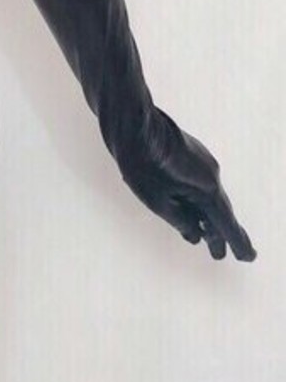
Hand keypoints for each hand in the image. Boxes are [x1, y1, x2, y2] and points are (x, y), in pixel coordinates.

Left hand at [118, 108, 254, 261]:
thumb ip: (180, 221)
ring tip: (205, 239)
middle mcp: (211, 174)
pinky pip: (198, 184)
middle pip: (218, 210)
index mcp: (207, 188)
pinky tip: (189, 212)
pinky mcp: (190, 155)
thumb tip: (195, 234)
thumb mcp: (158, 202)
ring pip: (207, 197)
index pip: (225, 223)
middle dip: (218, 234)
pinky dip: (196, 202)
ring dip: (205, 218)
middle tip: (219, 255)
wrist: (133, 124)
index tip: (247, 257)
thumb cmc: (142, 163)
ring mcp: (202, 162)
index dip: (236, 242)